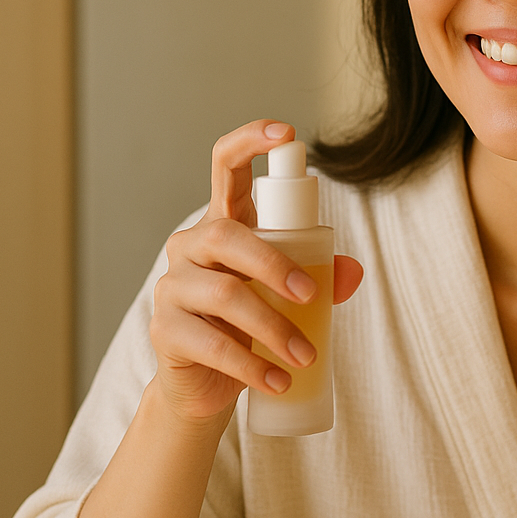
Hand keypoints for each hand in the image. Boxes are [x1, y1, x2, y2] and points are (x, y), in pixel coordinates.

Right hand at [149, 120, 363, 427]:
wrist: (208, 384)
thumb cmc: (251, 326)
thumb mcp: (289, 296)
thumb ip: (321, 276)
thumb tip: (353, 271)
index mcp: (223, 224)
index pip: (224, 166)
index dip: (250, 142)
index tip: (287, 132)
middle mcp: (191, 247)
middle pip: (226, 235)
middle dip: (274, 264)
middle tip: (311, 296)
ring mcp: (171, 287)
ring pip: (225, 295)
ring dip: (274, 328)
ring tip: (306, 357)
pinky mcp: (164, 330)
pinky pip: (211, 345)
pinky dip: (252, 365)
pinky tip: (278, 380)